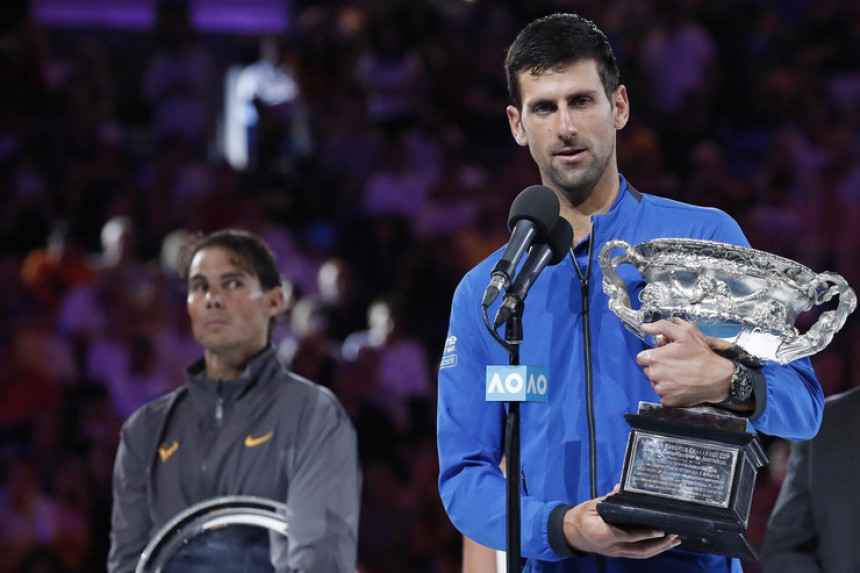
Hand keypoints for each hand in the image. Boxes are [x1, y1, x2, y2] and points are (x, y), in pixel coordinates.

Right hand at [563, 486, 680, 557]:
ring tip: (674, 541)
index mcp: (603, 533)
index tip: (660, 530)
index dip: (645, 534)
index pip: (628, 536)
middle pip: (639, 549)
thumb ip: (609, 499)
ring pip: (641, 554)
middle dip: (659, 544)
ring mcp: (616, 552)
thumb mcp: (592, 505)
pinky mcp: (619, 553)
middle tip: (674, 536)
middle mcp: (612, 546)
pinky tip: (662, 545)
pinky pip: (638, 554)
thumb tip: (622, 487)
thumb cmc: (580, 517)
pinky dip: (652, 550)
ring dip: (659, 549)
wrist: (569, 533)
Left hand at [636, 319, 733, 406]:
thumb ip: (662, 327)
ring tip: (679, 375)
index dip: (652, 355)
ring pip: (654, 383)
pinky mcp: (667, 401)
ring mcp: (660, 390)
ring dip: (662, 379)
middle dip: (657, 367)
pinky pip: (662, 395)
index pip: (641, 357)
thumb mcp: (685, 333)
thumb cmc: (701, 356)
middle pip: (647, 370)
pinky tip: (680, 385)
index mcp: (655, 358)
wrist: (718, 378)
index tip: (662, 356)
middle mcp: (654, 375)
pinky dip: (669, 391)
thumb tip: (646, 327)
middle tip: (673, 364)